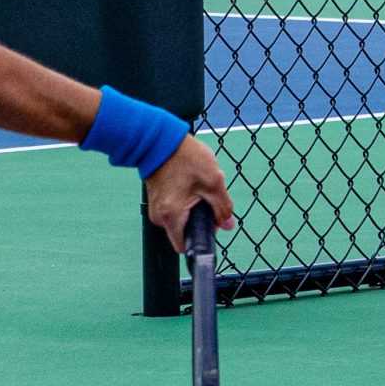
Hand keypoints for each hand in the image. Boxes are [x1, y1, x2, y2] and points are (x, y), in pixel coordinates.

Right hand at [144, 137, 234, 252]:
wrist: (160, 138)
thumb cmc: (184, 158)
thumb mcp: (213, 182)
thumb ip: (223, 208)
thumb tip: (228, 225)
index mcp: (172, 216)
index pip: (185, 247)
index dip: (202, 238)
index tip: (211, 224)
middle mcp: (160, 217)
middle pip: (184, 231)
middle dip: (200, 218)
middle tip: (206, 195)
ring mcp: (156, 207)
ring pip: (180, 218)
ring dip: (193, 207)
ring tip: (197, 184)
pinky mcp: (156, 198)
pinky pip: (174, 208)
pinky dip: (184, 200)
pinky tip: (188, 181)